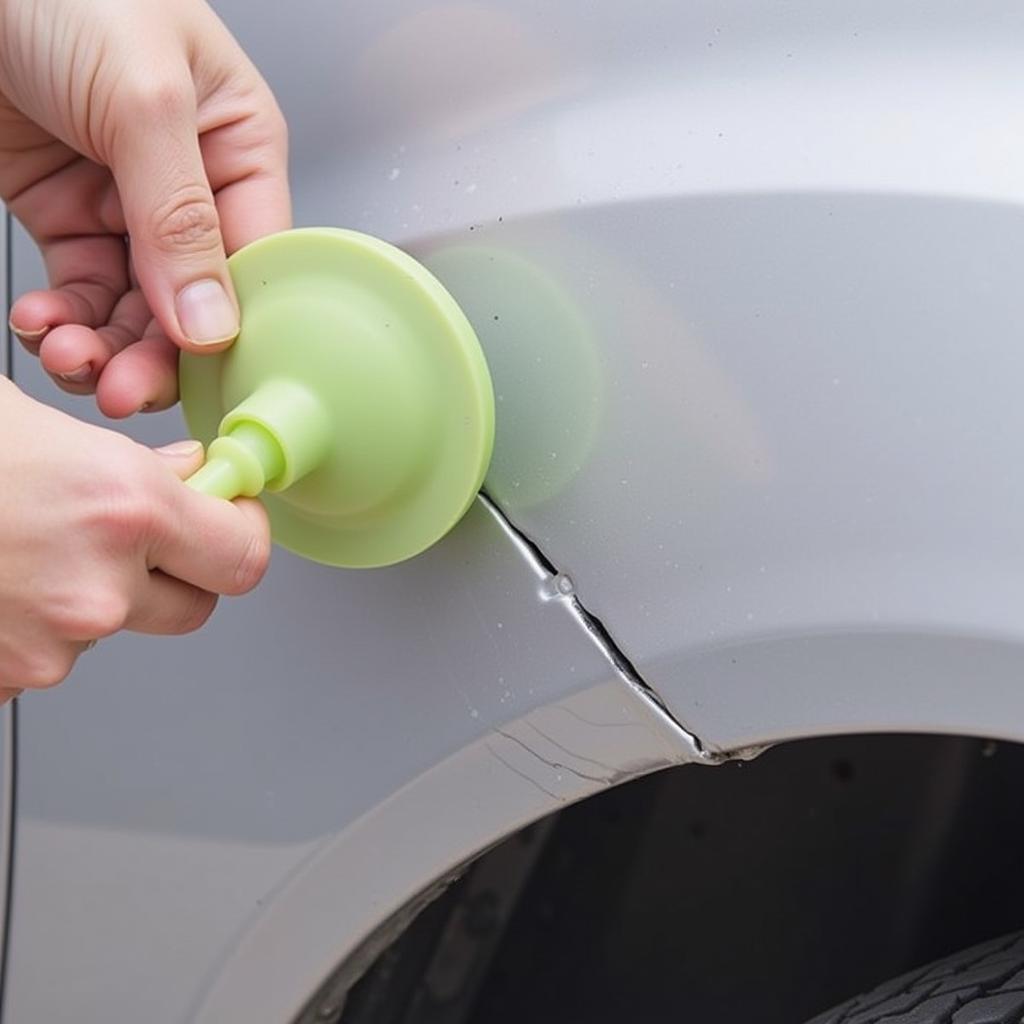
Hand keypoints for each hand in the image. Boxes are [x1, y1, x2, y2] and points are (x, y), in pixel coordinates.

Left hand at [0, 0, 289, 416]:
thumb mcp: (141, 95)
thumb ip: (179, 215)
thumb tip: (211, 321)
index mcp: (240, 146)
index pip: (255, 262)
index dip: (232, 325)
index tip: (200, 373)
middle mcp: (192, 186)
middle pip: (194, 303)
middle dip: (157, 355)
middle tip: (123, 389)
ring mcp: (128, 205)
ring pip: (136, 311)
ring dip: (104, 349)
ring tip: (72, 359)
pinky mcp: (67, 215)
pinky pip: (80, 293)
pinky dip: (63, 323)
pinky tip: (44, 325)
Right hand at [0, 379, 269, 698]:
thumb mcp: (36, 424)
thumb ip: (131, 462)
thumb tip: (185, 475)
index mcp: (122, 509)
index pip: (244, 557)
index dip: (240, 536)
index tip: (229, 519)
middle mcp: (96, 589)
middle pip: (195, 607)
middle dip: (175, 572)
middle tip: (132, 535)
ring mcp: (45, 646)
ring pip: (113, 631)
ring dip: (93, 595)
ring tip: (26, 544)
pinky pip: (47, 655)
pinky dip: (33, 624)